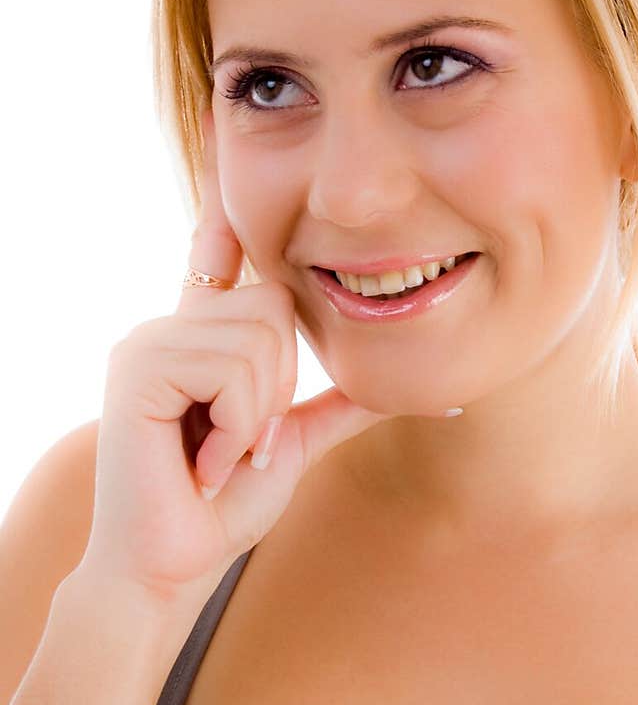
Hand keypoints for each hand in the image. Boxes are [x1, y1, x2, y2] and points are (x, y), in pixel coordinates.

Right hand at [78, 111, 409, 613]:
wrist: (171, 566)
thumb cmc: (223, 505)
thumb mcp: (293, 442)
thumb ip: (341, 404)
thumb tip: (433, 397)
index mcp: (201, 336)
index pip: (215, 255)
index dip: (228, 208)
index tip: (224, 138)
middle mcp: (171, 327)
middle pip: (273, 304)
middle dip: (279, 387)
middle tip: (242, 441)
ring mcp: (148, 343)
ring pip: (258, 338)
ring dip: (257, 415)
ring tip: (221, 452)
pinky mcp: (137, 367)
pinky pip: (229, 369)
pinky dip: (234, 425)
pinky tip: (203, 459)